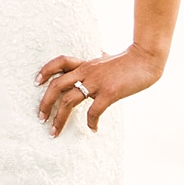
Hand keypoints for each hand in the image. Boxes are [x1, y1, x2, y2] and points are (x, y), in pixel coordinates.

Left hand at [36, 44, 165, 135]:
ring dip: (59, 118)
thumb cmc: (129, 60)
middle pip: (57, 85)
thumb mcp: (109, 58)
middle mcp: (87, 71)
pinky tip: (93, 130)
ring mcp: (97, 82)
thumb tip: (101, 53)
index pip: (59, 62)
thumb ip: (101, 58)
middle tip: (41, 118)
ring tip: (55, 131)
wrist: (146, 59)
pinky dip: (90, 123)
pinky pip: (93, 111)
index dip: (45, 71)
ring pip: (68, 100)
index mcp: (86, 64)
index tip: (37, 83)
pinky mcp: (109, 92)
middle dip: (45, 103)